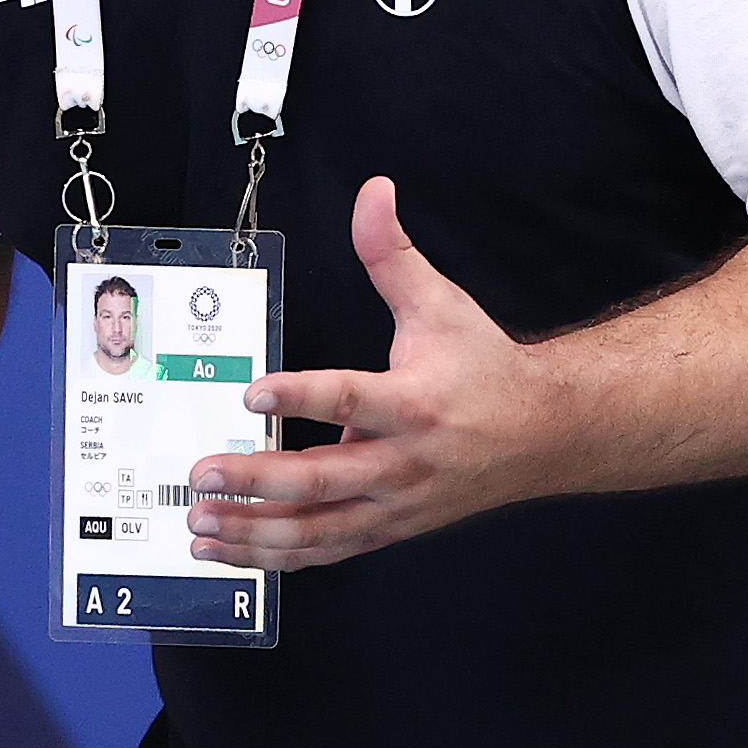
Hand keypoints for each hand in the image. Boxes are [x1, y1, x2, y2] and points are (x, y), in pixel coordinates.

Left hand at [183, 177, 560, 570]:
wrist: (547, 435)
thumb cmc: (487, 369)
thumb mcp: (441, 303)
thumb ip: (392, 253)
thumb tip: (372, 192)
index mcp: (415, 403)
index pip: (351, 400)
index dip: (302, 396)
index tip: (253, 390)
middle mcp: (405, 463)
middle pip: (325, 479)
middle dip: (257, 479)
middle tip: (202, 472)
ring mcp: (396, 506)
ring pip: (320, 530)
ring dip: (255, 531)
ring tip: (200, 524)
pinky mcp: (389, 529)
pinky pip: (328, 550)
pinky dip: (277, 556)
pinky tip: (232, 549)